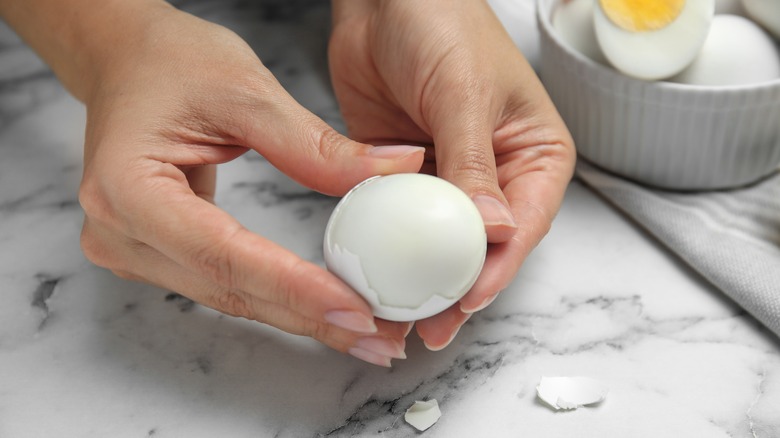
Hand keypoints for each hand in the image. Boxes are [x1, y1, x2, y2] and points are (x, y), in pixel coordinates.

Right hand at [76, 3, 424, 365]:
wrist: (126, 61)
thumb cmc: (169, 62)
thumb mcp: (247, 91)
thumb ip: (316, 144)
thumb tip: (394, 170)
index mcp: (127, 188)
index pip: (224, 253)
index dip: (294, 287)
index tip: (357, 308)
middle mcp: (118, 232)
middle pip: (229, 289)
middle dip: (310, 318)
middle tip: (380, 338)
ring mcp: (131, 250)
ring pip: (230, 297)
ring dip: (300, 316)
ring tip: (366, 332)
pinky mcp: (155, 253)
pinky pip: (224, 284)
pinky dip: (278, 297)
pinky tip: (324, 308)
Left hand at [329, 0, 575, 348]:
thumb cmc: (442, 21)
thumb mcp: (464, 93)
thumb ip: (474, 164)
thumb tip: (494, 232)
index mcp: (532, 155)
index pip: (523, 224)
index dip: (497, 267)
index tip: (467, 297)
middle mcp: (494, 174)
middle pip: (482, 247)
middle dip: (457, 288)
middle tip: (429, 326)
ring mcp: (446, 179)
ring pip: (438, 244)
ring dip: (420, 278)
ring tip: (397, 316)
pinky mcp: (403, 177)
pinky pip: (398, 221)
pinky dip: (389, 250)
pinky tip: (375, 276)